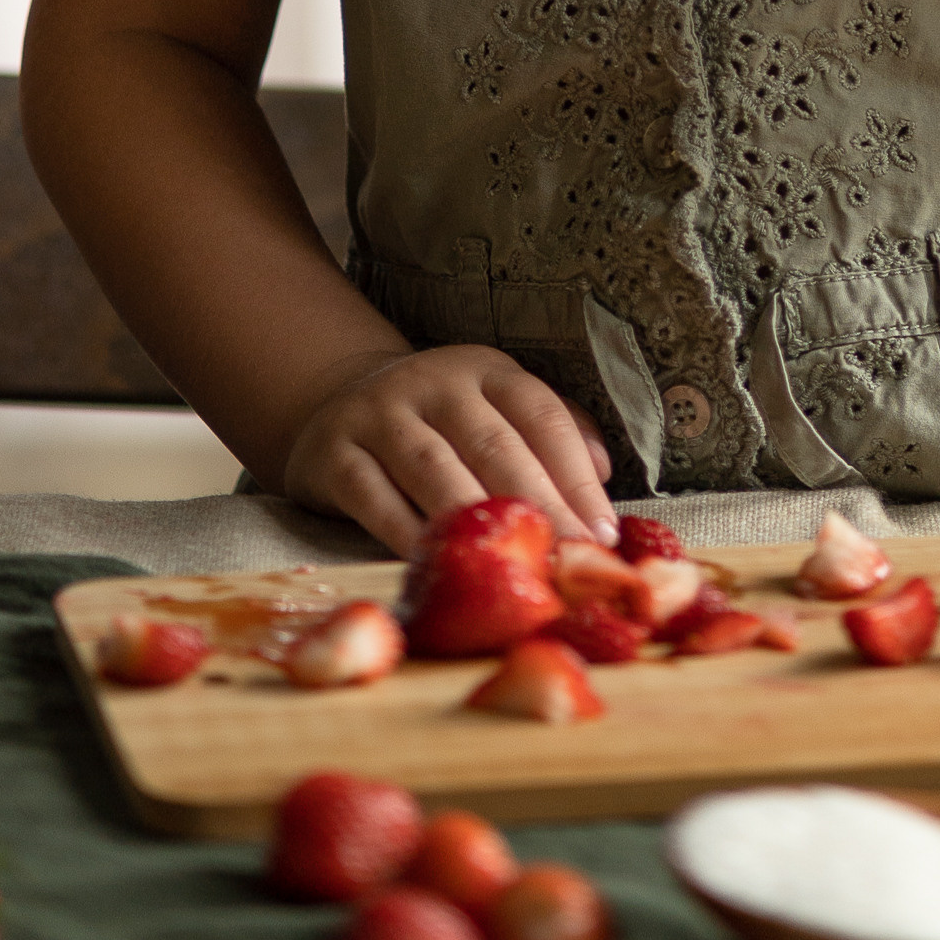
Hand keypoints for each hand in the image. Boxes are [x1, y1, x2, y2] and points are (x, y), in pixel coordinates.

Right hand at [279, 342, 616, 559]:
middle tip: (569, 560)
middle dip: (538, 507)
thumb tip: (603, 472)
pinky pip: (374, 498)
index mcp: (486, 371)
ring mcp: (380, 414)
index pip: (541, 415)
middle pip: (493, 445)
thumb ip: (553, 433)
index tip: (604, 533)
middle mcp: (435, 384)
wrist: (336, 401)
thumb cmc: (440, 421)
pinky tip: (438, 566)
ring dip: (476, 522)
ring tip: (509, 568)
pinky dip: (406, 534)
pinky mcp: (335, 453)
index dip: (576, 475)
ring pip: (434, 470)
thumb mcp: (495, 407)